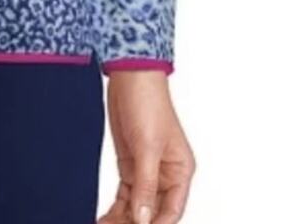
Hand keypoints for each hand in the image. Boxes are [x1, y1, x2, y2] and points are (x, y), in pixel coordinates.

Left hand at [98, 71, 195, 223]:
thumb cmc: (148, 103)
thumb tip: (144, 218)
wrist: (129, 76)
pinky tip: (104, 218)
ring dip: (123, 218)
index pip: (170, 211)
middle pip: (153, 211)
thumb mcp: (147, 146)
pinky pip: (125, 194)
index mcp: (180, 172)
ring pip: (137, 205)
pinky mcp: (129, 163)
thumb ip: (146, 184)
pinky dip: (116, 207)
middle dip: (135, 222)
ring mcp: (146, 170)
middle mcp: (166, 174)